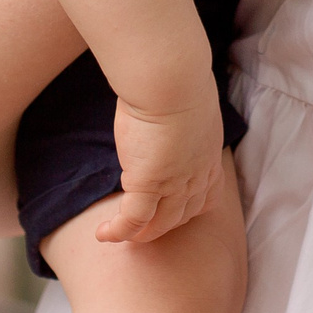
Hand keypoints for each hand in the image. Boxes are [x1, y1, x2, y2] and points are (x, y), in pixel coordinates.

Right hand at [98, 80, 227, 244]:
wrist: (171, 79)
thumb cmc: (178, 78)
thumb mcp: (190, 102)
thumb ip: (182, 116)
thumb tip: (168, 108)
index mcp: (208, 155)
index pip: (208, 195)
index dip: (190, 207)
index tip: (175, 207)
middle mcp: (196, 175)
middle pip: (184, 215)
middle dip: (165, 224)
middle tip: (144, 226)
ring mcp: (174, 184)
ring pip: (160, 224)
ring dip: (142, 233)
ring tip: (123, 234)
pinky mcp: (148, 185)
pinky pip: (133, 220)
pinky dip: (118, 231)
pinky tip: (103, 233)